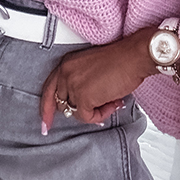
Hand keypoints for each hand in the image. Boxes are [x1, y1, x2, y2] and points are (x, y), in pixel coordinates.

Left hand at [40, 26, 158, 131]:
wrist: (133, 56)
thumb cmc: (120, 60)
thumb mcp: (91, 68)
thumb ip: (80, 83)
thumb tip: (81, 104)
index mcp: (66, 64)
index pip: (49, 90)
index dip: (47, 109)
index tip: (46, 123)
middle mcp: (65, 73)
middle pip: (62, 104)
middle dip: (80, 109)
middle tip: (99, 107)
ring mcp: (73, 85)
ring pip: (75, 112)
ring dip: (94, 111)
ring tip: (111, 99)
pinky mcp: (83, 97)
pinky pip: (87, 117)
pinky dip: (101, 115)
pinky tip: (113, 102)